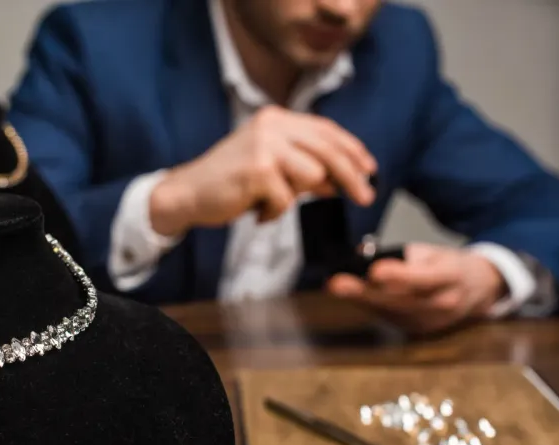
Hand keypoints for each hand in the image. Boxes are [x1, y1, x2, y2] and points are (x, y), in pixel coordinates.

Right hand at [149, 106, 377, 235]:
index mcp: (276, 118)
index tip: (370, 169)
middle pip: (328, 151)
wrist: (188, 193)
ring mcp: (264, 146)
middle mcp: (271, 126)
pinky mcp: (258, 171)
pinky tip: (255, 211)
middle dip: (351, 177)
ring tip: (269, 200)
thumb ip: (304, 168)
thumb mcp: (272, 167)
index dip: (352, 149)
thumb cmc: (230, 182)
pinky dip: (273, 212)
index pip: (325, 130)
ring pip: (312, 176)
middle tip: (366, 197)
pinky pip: (287, 200)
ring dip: (295, 197)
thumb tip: (341, 181)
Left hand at [327, 243, 507, 334]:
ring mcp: (431, 322)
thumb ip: (402, 254)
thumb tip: (364, 255)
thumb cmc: (450, 264)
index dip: (398, 276)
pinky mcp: (418, 331)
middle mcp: (444, 303)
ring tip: (337, 286)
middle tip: (336, 283)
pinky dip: (370, 305)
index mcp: (452, 277)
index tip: (374, 271)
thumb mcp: (434, 251)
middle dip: (365, 292)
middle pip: (400, 300)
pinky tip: (353, 294)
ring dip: (361, 299)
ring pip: (391, 311)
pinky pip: (390, 318)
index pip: (423, 278)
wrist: (478, 291)